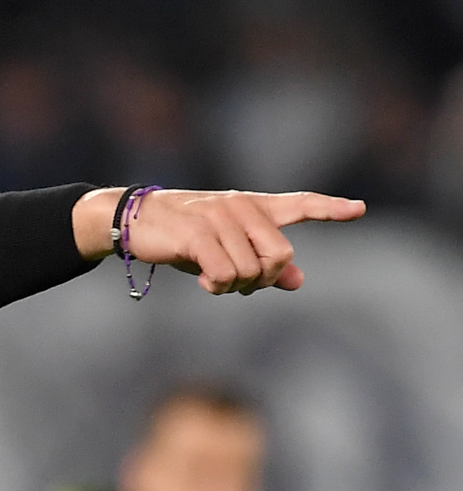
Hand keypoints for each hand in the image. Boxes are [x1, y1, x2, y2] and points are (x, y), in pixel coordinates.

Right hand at [73, 188, 365, 294]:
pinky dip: (218, 286)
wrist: (132, 220)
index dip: (329, 208)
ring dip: (235, 286)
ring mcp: (219, 218)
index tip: (358, 209)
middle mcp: (240, 206)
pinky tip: (205, 281)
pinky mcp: (197, 234)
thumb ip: (262, 264)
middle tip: (239, 283)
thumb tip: (298, 281)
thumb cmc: (182, 237)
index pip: (298, 204)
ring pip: (252, 272)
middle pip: (281, 256)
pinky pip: (226, 275)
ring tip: (215, 279)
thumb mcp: (225, 251)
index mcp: (251, 206)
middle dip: (263, 279)